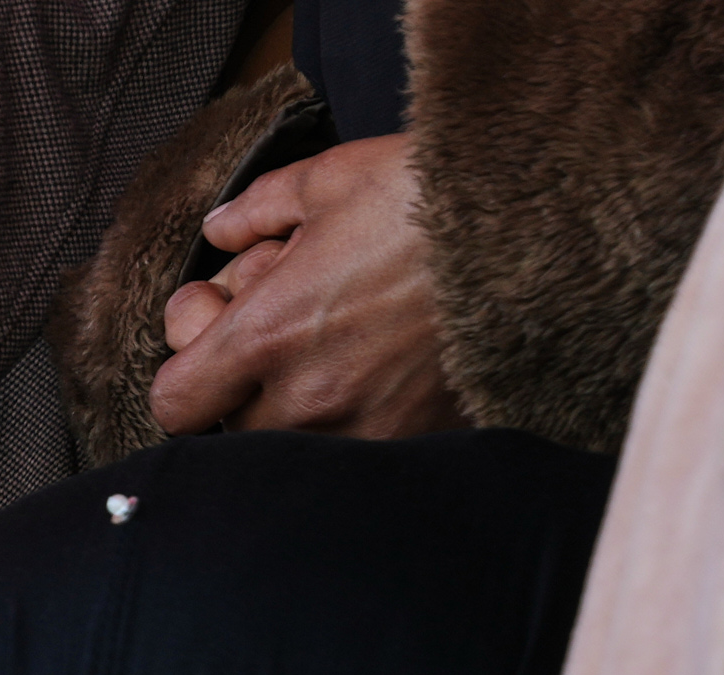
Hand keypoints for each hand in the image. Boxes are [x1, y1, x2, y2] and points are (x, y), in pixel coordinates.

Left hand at [152, 137, 461, 440]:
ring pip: (284, 443)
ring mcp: (363, 427)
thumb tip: (219, 230)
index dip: (183, 361)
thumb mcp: (336, 177)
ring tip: (326, 338)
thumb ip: (259, 210)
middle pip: (224, 427)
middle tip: (270, 320)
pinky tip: (370, 361)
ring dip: (286, 398)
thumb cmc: (439, 194)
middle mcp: (307, 398)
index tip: (213, 313)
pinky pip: (349, 448)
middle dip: (232, 377)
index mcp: (270, 335)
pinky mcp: (413, 439)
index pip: (174, 403)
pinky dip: (344, 415)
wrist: (550, 224)